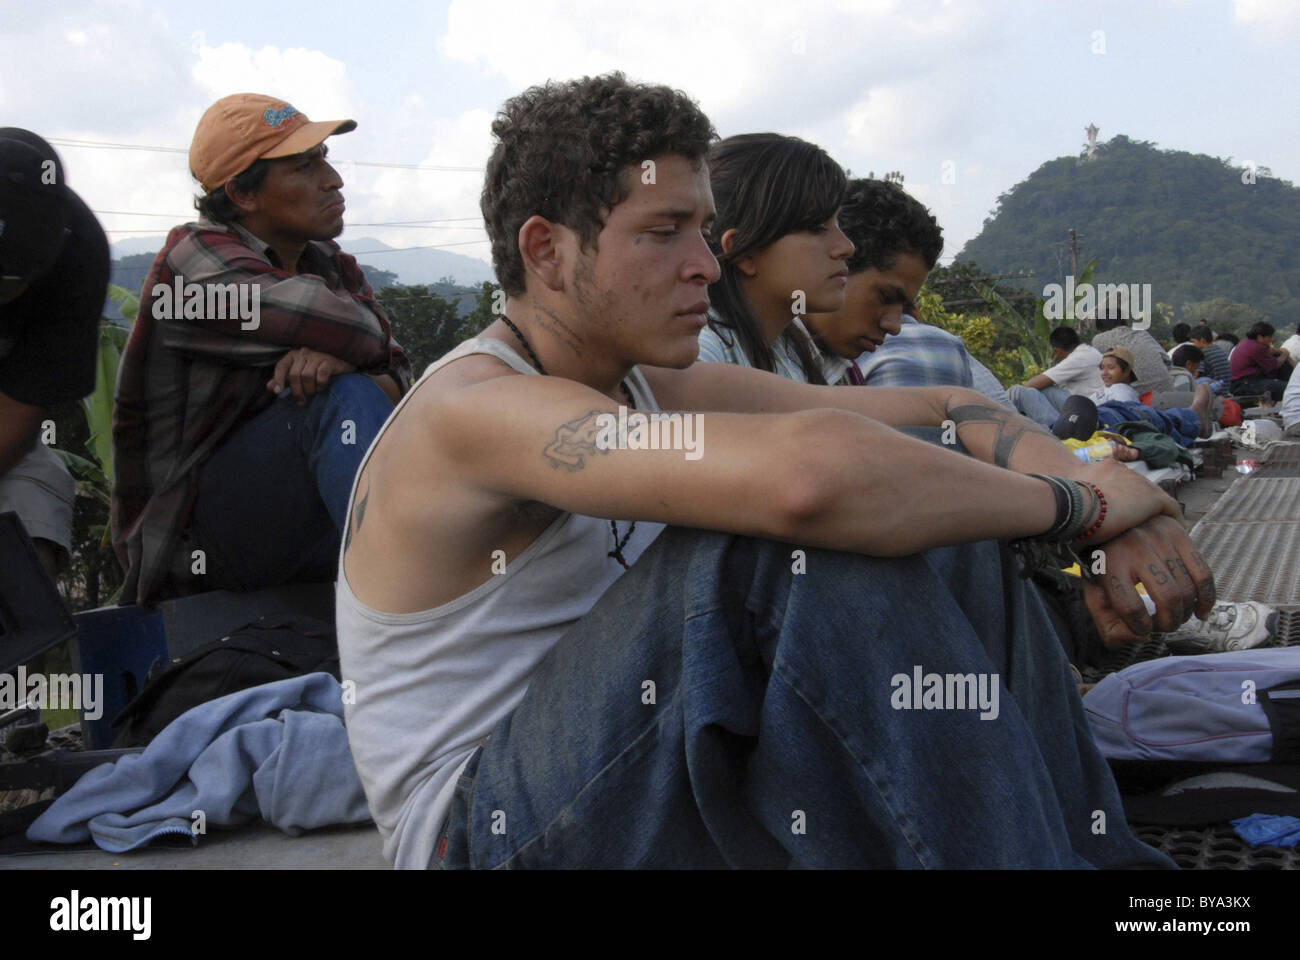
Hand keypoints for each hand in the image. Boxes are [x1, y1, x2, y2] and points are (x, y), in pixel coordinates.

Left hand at [268, 348, 355, 403]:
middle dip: (297, 391)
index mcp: (294, 355)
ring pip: (307, 376)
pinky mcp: (329, 361)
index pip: (281, 366)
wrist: (341, 362)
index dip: (278, 380)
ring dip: (309, 389)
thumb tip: (270, 388)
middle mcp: (304, 353)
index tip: (278, 392)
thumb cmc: (317, 369)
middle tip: (302, 401)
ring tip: (313, 393)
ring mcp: (317, 356)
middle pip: (294, 375)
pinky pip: (321, 375)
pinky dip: (320, 384)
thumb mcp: (299, 373)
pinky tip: (322, 388)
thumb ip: (284, 379)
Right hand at [1069, 457, 1180, 545]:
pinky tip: (1174, 531)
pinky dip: (1173, 519)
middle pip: (1139, 487)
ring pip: (1154, 496)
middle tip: (1138, 521)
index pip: (1119, 480)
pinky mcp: (1154, 498)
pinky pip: (1171, 508)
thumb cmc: (1065, 506)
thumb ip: (1075, 504)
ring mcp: (1140, 483)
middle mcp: (1124, 470)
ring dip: (1154, 511)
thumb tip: (1064, 528)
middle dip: (1139, 503)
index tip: (1121, 510)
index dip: (1122, 496)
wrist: (1074, 505)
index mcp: (1104, 467)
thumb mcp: (1069, 499)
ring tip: (1157, 527)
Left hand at [1082, 515, 1215, 646]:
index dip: (1140, 627)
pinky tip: (1200, 612)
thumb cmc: (1103, 563)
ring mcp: (1160, 540)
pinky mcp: (1180, 535)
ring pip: (1186, 589)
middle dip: (1168, 622)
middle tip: (1162, 626)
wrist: (1111, 516)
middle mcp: (1136, 549)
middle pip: (1167, 598)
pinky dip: (1206, 598)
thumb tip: (1139, 638)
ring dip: (1185, 613)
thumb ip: (1107, 622)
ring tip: (1175, 617)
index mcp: (1109, 563)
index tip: (1142, 630)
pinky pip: (1204, 573)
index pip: (1130, 607)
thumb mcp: (1093, 591)